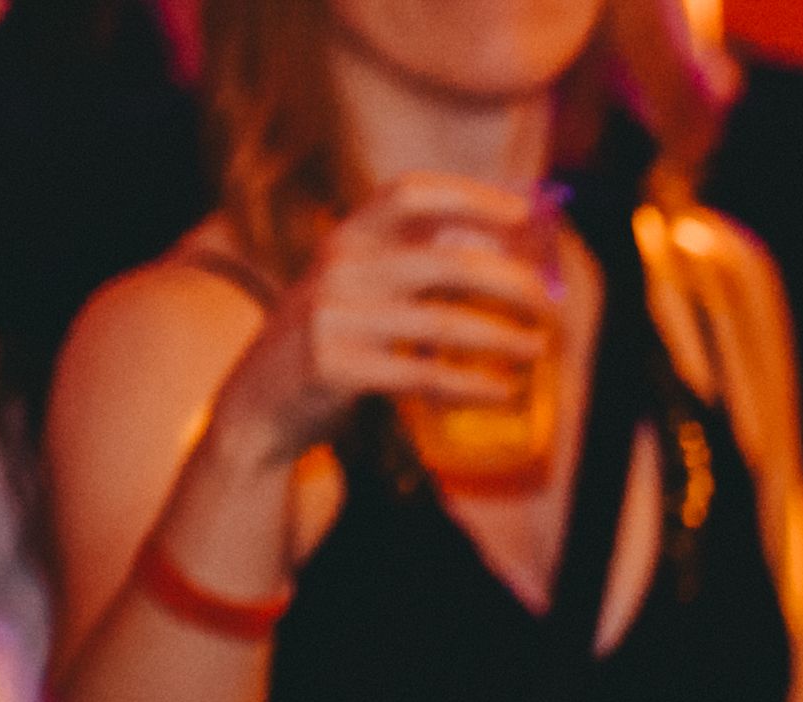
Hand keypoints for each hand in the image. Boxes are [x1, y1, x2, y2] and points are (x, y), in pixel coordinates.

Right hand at [208, 176, 559, 472]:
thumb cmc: (324, 345)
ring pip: (442, 320)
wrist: (256, 407)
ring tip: (536, 348)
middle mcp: (339, 267)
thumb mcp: (351, 290)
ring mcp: (335, 317)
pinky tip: (502, 391)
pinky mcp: (338, 368)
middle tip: (546, 301)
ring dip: (500, 336)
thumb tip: (494, 255)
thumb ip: (403, 266)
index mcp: (344, 237)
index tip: (522, 211)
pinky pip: (424, 374)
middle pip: (444, 260)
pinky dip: (471, 383)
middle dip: (507, 279)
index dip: (471, 195)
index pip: (410, 193)